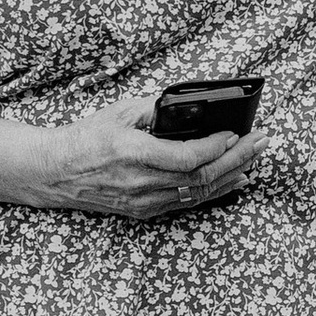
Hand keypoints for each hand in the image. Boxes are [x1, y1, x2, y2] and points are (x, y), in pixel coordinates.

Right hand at [40, 95, 264, 220]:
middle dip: (237, 158)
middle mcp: (140, 183)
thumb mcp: (117, 112)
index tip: (235, 132)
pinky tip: (232, 180)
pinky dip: (213, 191)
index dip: (216, 147)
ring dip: (231, 176)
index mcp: (132, 154)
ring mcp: (143, 201)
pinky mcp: (143, 211)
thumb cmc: (84, 139)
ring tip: (255, 160)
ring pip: (198, 194)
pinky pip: (186, 203)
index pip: (186, 157)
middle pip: (201, 177)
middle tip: (261, 141)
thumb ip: (153, 108)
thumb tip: (187, 104)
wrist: (54, 173)